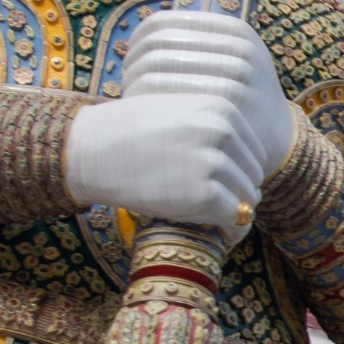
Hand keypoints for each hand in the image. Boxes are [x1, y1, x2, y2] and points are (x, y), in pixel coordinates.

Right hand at [64, 87, 265, 232]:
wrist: (90, 149)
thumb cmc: (129, 133)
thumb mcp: (179, 114)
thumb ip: (213, 133)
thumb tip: (246, 171)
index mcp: (221, 109)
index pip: (254, 152)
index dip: (240, 175)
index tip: (222, 189)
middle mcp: (222, 132)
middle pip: (253, 177)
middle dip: (238, 196)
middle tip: (216, 210)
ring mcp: (213, 162)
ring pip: (247, 199)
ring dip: (233, 215)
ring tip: (211, 222)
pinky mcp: (202, 193)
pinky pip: (233, 219)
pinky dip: (228, 231)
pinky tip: (216, 234)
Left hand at [119, 8, 298, 176]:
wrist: (277, 138)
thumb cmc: (241, 97)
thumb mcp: (235, 59)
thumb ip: (200, 43)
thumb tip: (141, 35)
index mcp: (235, 31)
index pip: (161, 24)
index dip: (136, 41)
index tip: (132, 59)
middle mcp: (238, 50)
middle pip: (155, 47)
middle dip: (133, 64)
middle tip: (128, 82)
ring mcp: (233, 78)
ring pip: (155, 69)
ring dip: (134, 82)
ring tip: (134, 97)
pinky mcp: (224, 107)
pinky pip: (164, 95)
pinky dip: (144, 101)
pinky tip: (142, 111)